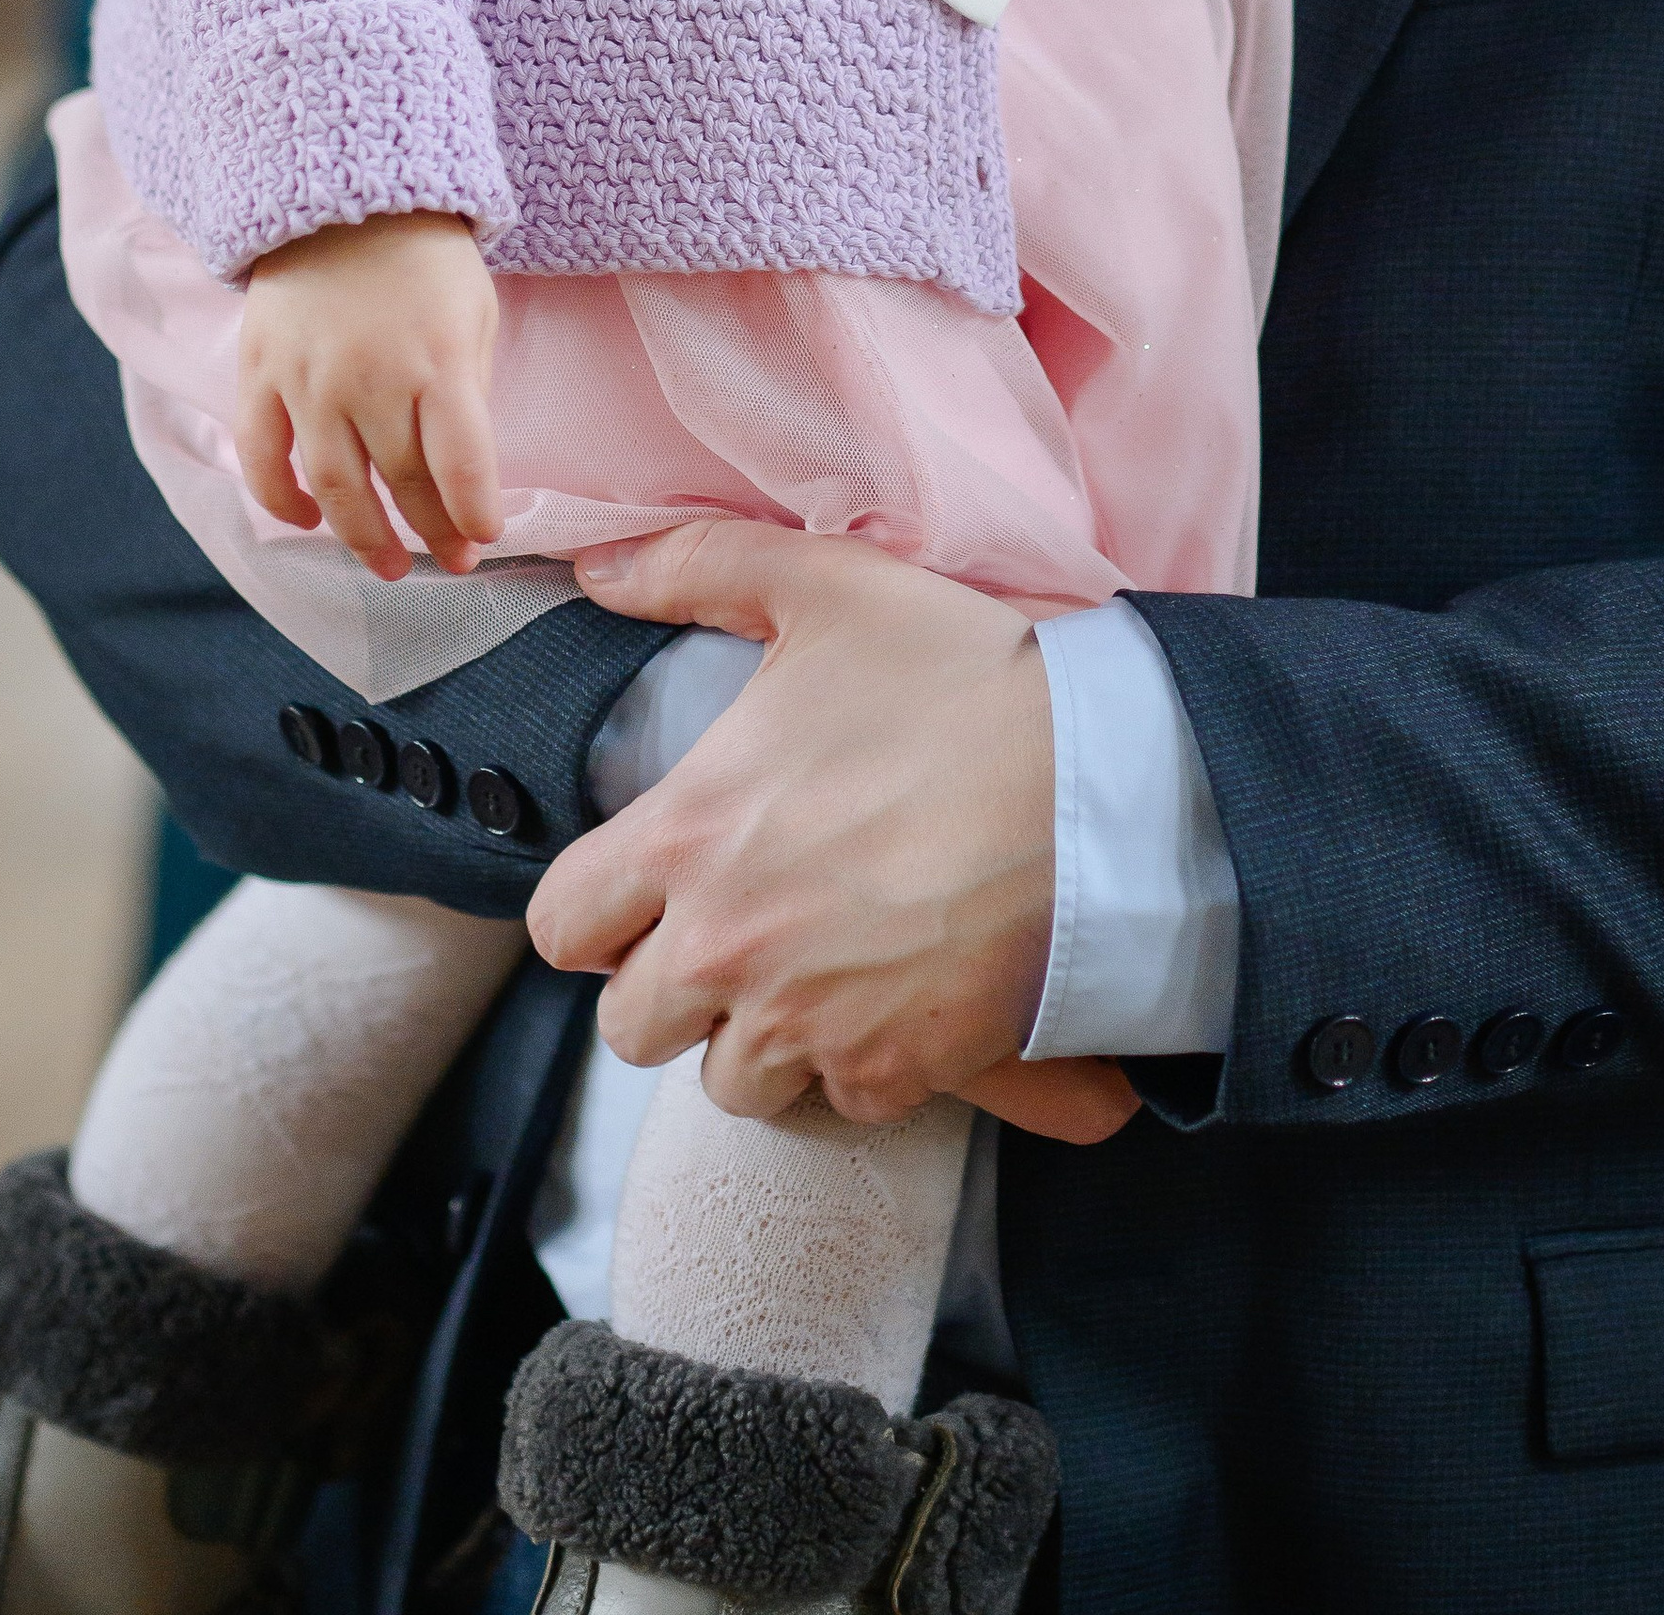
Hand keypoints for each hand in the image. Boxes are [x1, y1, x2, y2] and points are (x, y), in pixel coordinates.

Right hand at [236, 211, 500, 582]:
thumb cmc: (427, 258)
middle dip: (431, 532)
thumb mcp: (476, 313)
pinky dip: (280, 498)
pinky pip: (262, 455)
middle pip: (402, 481)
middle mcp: (373, 379)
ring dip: (361, 537)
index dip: (474, 514)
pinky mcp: (261, 373)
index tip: (483, 540)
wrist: (346, 194)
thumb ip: (470, 389)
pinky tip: (307, 520)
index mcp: (439, 361)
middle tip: (450, 563)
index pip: (461, 465)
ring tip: (387, 567)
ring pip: (333, 484)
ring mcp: (309, 380)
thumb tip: (462, 468)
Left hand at [529, 524, 1132, 1139]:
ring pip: (730, 1080)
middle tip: (737, 933)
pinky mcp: (890, 1070)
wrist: (1103, 786)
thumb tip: (598, 569)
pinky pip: (837, 1098)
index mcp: (687, 838)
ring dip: (760, 1036)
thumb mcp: (825, 587)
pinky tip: (895, 995)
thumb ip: (694, 566)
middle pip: (630, 1027)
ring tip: (816, 970)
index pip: (561, 926)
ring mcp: (807, 1022)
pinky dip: (858, 1063)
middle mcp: (726, 947)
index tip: (647, 890)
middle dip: (672, 988)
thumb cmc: (963, 681)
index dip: (597, 910)